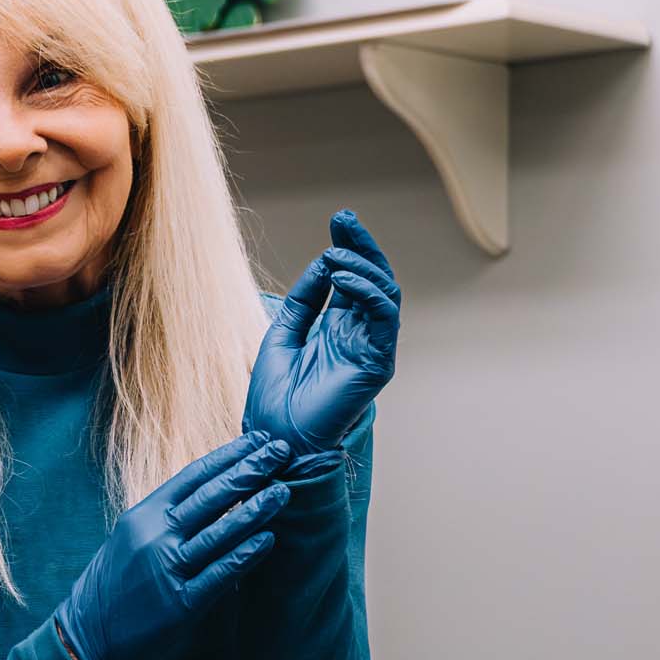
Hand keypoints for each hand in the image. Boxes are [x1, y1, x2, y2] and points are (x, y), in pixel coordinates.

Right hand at [55, 431, 290, 659]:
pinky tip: (268, 540)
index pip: (194, 476)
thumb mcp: (133, 534)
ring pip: (219, 533)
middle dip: (250, 471)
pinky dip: (245, 556)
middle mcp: (155, 537)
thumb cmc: (117, 580)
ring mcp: (167, 570)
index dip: (229, 455)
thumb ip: (168, 512)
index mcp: (143, 514)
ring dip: (256, 510)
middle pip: (210, 498)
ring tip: (284, 491)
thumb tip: (215, 485)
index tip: (259, 439)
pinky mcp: (180, 605)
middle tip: (281, 452)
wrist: (90, 634)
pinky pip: (219, 574)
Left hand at [244, 210, 398, 458]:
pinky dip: (367, 293)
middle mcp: (358, 335)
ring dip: (362, 266)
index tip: (338, 222)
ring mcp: (371, 349)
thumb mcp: (282, 334)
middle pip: (372, 279)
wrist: (275, 439)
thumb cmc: (276, 398)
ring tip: (335, 255)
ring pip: (384, 294)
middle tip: (345, 220)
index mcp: (337, 328)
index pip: (351, 278)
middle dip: (361, 247)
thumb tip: (325, 261)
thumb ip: (304, 300)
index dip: (348, 248)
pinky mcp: (377, 364)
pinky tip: (343, 279)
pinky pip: (384, 320)